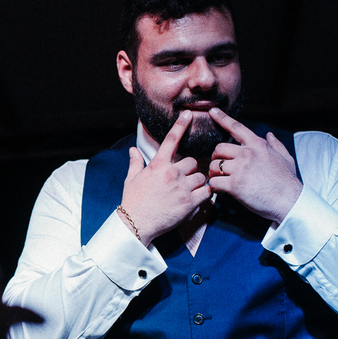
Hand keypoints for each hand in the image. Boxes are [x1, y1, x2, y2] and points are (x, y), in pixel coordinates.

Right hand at [120, 111, 210, 245]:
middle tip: (183, 180)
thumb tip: (133, 150)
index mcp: (157, 165)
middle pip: (192, 161)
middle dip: (190, 169)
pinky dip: (205, 194)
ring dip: (197, 183)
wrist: (136, 224)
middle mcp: (171, 173)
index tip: (188, 114)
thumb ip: (135, 163)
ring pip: (200, 177)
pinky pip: (207, 192)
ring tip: (188, 192)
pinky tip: (197, 199)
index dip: (180, 125)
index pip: (171, 140)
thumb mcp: (131, 180)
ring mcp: (182, 188)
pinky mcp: (190, 202)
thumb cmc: (132, 202)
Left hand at [207, 108, 302, 223]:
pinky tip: (220, 191)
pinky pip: (214, 182)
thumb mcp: (285, 158)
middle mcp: (247, 153)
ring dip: (213, 174)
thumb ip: (276, 145)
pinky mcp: (235, 185)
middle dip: (216, 158)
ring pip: (214, 165)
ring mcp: (240, 168)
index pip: (236, 127)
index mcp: (258, 145)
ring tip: (220, 181)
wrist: (290, 201)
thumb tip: (269, 135)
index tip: (211, 111)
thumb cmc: (287, 181)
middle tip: (219, 168)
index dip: (222, 118)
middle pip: (219, 148)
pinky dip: (214, 187)